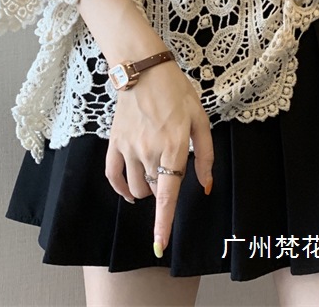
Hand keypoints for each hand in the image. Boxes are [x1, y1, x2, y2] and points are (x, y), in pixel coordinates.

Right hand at [104, 59, 213, 257]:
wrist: (144, 70)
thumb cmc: (177, 93)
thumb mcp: (200, 119)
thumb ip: (204, 156)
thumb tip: (206, 186)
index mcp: (173, 147)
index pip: (167, 195)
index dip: (163, 224)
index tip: (159, 247)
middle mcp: (148, 152)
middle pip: (155, 191)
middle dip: (165, 189)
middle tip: (172, 164)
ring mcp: (128, 148)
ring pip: (136, 187)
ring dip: (147, 190)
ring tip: (156, 171)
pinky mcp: (114, 143)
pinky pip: (113, 176)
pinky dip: (120, 189)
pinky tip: (129, 192)